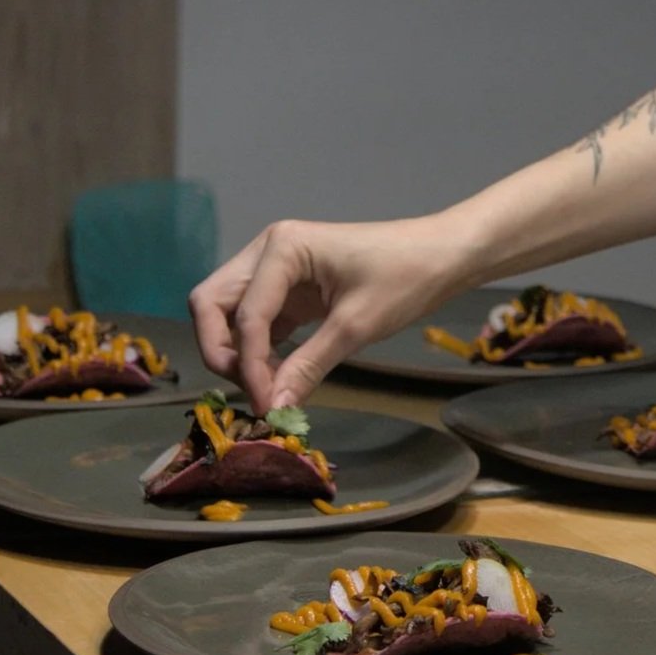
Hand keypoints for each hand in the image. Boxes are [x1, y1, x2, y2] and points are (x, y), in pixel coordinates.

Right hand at [189, 217, 469, 411]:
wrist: (443, 256)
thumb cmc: (406, 277)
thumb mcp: (356, 326)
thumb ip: (309, 365)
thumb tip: (274, 408)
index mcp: (282, 247)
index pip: (245, 313)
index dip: (249, 364)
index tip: (266, 404)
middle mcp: (268, 252)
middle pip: (212, 304)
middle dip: (222, 350)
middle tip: (252, 391)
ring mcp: (276, 270)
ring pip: (229, 314)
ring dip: (239, 353)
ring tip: (269, 390)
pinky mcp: (290, 290)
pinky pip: (258, 322)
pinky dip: (260, 351)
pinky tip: (279, 378)